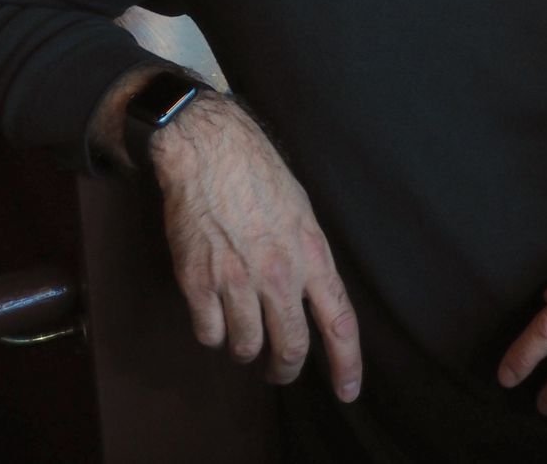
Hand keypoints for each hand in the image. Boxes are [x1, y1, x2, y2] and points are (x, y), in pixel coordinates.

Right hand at [151, 94, 361, 400]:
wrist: (212, 155)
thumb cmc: (261, 178)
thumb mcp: (303, 216)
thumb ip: (308, 260)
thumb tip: (311, 297)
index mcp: (313, 256)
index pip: (339, 322)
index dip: (347, 363)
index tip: (348, 391)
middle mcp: (279, 275)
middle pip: (290, 348)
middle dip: (284, 370)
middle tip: (278, 372)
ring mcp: (237, 281)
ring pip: (245, 348)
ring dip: (244, 348)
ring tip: (242, 330)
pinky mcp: (198, 283)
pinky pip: (209, 334)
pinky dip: (212, 331)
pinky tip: (214, 310)